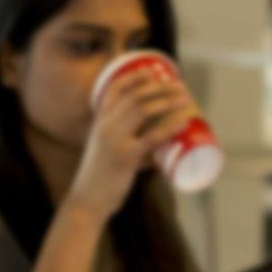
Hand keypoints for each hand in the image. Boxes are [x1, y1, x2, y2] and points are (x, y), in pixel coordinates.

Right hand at [66, 67, 192, 221]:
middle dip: (160, 85)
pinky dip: (170, 127)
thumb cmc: (99, 180)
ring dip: (167, 99)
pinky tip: (183, 122)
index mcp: (99, 121)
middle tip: (179, 85)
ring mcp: (115, 140)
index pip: (115, 88)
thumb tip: (155, 153)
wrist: (87, 201)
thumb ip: (128, 148)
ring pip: (144, 109)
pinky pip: (152, 137)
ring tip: (185, 98)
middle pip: (136, 95)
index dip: (135, 75)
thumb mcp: (105, 154)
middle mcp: (105, 126)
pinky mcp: (125, 157)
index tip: (152, 70)